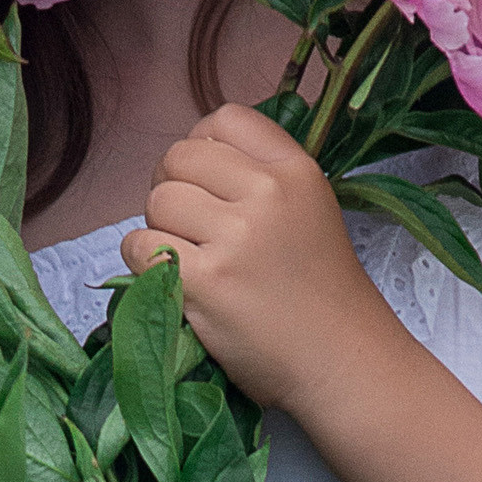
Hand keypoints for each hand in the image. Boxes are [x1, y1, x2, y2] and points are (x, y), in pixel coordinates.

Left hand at [121, 103, 391, 409]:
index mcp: (296, 170)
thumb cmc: (321, 293)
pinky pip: (140, 247)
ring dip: (159, 229)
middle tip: (190, 227)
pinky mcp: (206, 283)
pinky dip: (143, 263)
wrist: (342, 362)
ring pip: (156, 202)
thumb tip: (193, 156)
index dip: (201, 146)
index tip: (205, 180)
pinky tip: (173, 280)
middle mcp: (268, 194)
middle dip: (172, 189)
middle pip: (178, 158)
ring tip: (189, 258)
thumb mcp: (310, 209)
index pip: (224, 119)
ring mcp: (235, 238)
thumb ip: (260, 175)